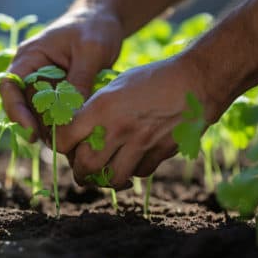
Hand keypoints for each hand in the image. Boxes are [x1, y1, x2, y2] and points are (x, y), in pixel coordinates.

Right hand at [0, 7, 123, 139]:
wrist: (105, 19)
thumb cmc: (95, 27)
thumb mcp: (91, 51)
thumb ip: (79, 80)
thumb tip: (71, 114)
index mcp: (30, 56)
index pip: (10, 85)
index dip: (15, 109)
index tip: (30, 129)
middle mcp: (32, 70)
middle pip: (23, 104)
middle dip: (35, 126)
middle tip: (56, 143)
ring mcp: (45, 82)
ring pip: (39, 112)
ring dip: (49, 128)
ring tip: (68, 142)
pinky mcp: (58, 91)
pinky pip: (54, 111)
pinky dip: (62, 123)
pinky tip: (76, 134)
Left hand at [54, 53, 226, 188]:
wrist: (196, 80)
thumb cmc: (153, 78)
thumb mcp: (117, 85)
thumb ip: (97, 109)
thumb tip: (79, 131)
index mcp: (102, 107)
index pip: (66, 138)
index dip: (61, 145)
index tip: (65, 144)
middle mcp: (119, 128)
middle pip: (86, 166)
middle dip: (79, 171)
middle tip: (81, 169)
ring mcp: (141, 143)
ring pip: (112, 178)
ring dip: (104, 179)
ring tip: (103, 174)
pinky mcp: (161, 153)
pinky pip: (139, 172)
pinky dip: (132, 171)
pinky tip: (132, 160)